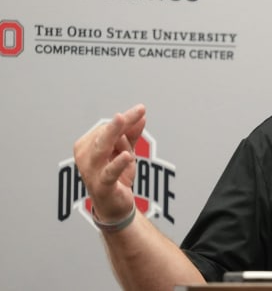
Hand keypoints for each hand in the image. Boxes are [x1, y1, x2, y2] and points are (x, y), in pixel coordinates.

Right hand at [73, 104, 145, 221]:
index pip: (107, 127)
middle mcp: (85, 156)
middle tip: (138, 110)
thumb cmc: (117, 175)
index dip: (126, 122)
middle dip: (121, 122)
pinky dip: (117, 164)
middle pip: (104, 135)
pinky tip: (127, 156)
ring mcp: (91, 171)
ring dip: (116, 135)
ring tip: (123, 120)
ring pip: (103, 149)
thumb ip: (132, 134)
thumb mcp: (126, 151)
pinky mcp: (101, 186)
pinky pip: (109, 173)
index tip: (140, 112)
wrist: (114, 206)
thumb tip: (141, 115)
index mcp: (87, 145)